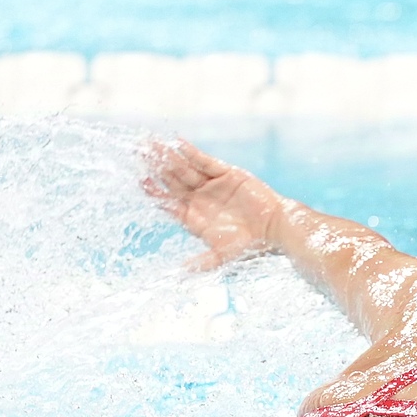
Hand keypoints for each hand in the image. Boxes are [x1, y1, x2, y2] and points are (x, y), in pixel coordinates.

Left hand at [142, 138, 284, 269]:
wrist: (276, 230)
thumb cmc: (251, 246)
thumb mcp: (222, 256)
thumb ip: (202, 263)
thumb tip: (180, 273)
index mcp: (195, 218)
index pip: (167, 202)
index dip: (153, 191)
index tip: (141, 180)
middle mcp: (201, 199)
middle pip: (172, 180)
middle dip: (155, 166)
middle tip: (139, 151)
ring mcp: (213, 185)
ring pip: (184, 168)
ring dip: (168, 156)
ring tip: (152, 143)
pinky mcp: (228, 174)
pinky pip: (205, 161)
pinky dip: (191, 153)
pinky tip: (177, 143)